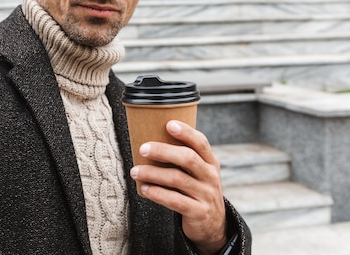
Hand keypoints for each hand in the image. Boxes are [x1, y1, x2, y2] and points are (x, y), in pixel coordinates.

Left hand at [130, 120, 226, 254]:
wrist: (213, 224)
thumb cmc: (197, 190)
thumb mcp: (198, 173)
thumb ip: (183, 158)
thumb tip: (150, 141)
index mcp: (210, 162)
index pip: (201, 142)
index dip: (186, 132)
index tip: (169, 124)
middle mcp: (210, 176)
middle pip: (188, 158)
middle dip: (164, 151)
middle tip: (143, 149)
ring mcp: (206, 194)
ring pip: (178, 179)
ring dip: (153, 173)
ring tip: (136, 171)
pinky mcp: (198, 212)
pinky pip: (175, 201)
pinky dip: (158, 193)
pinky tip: (145, 189)